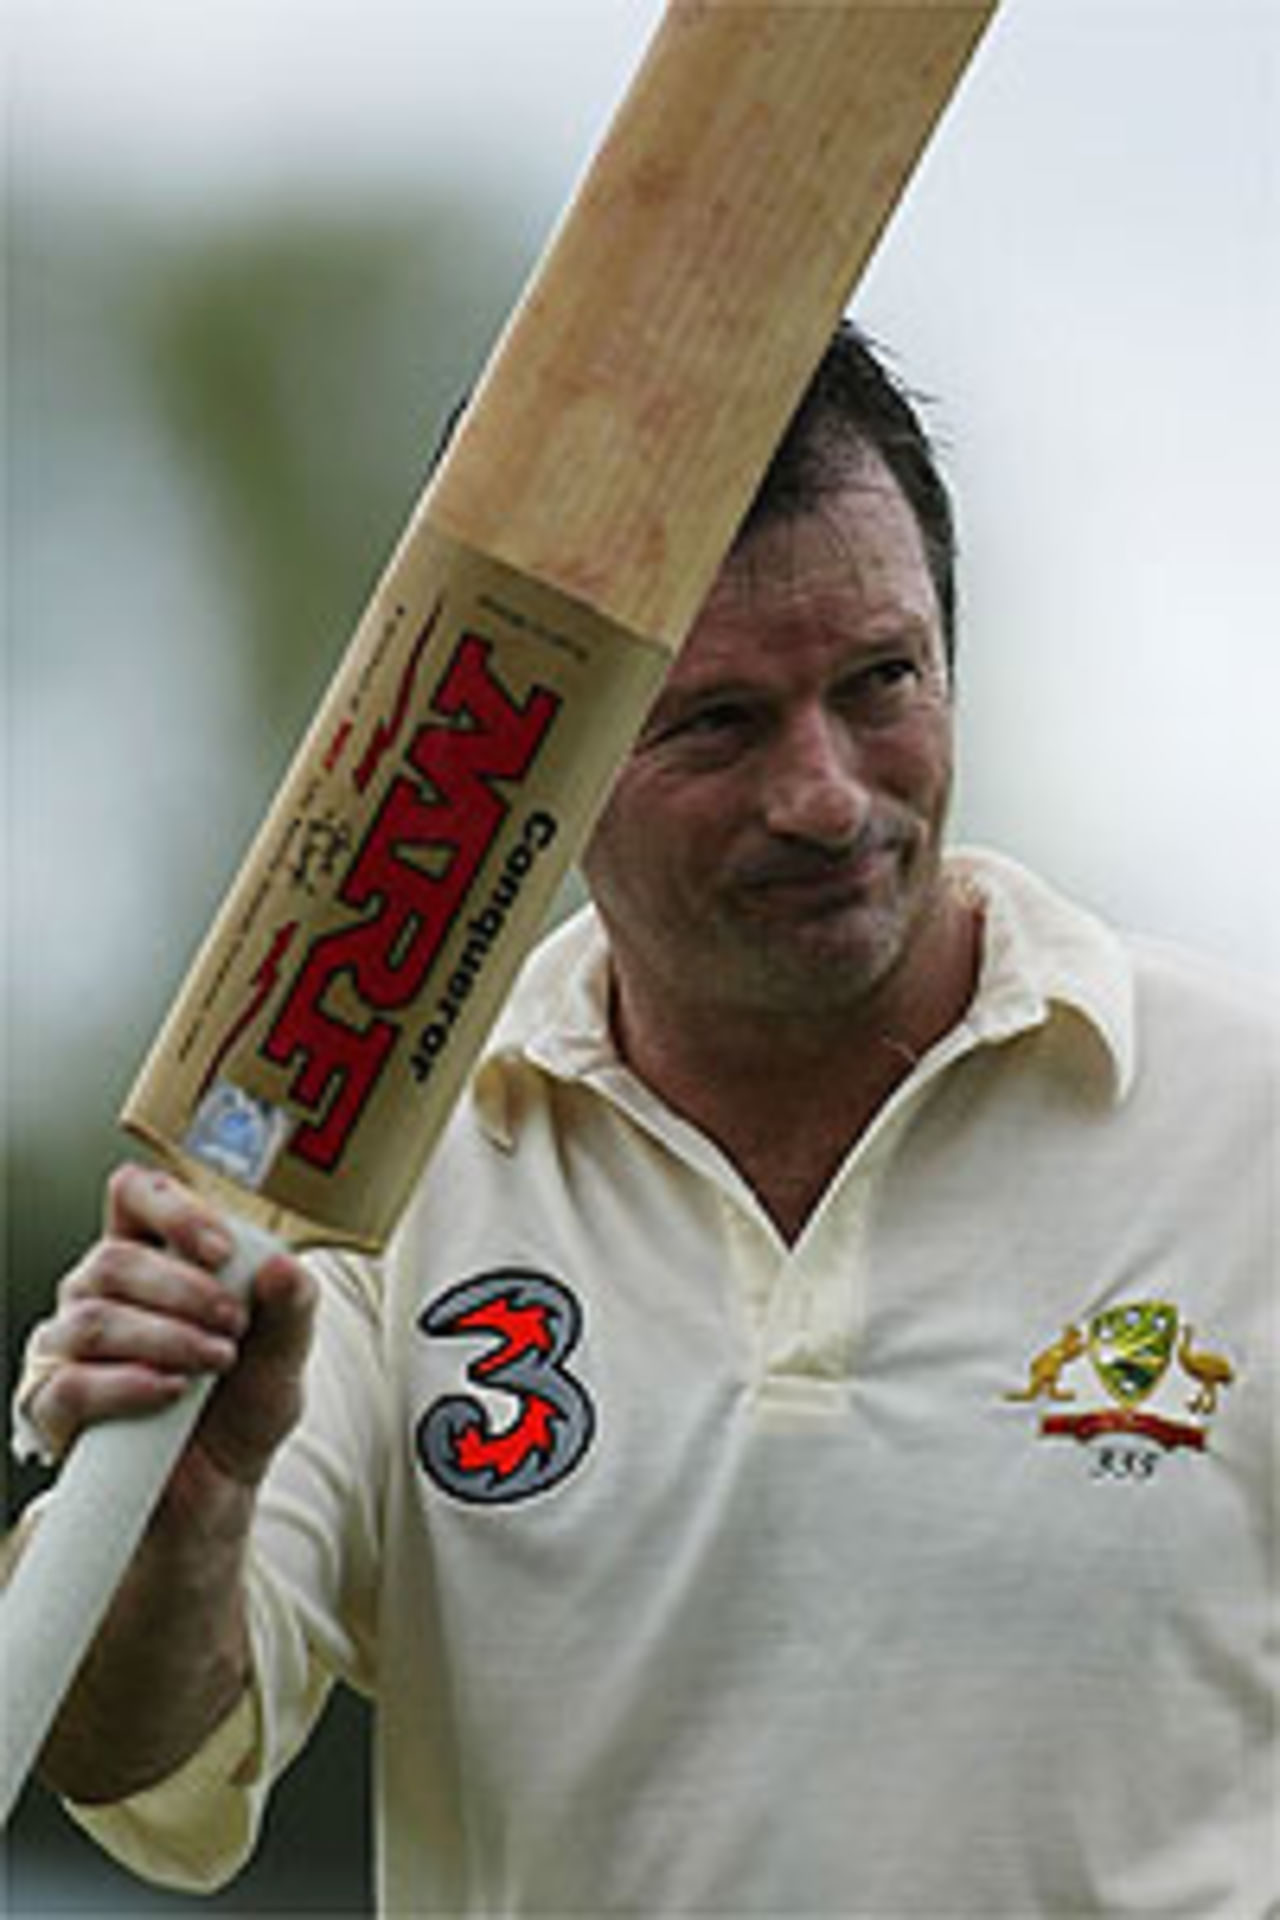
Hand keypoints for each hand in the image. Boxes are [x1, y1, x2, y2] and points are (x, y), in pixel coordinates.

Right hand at [17, 1164, 315, 1507]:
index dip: (171, 1209)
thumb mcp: (284, 1359)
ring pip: (93, 1319)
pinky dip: (126, 1386)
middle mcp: (99, 1295)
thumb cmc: (238, 1412)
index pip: (134, 1196)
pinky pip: (71, 1384)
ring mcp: (68, 1350)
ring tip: (214, 1362)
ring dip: (164, 1337)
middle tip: (234, 1325)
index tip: (221, 1249)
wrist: (214, 1497)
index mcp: (150, 1260)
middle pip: (113, 1259)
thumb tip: (284, 1266)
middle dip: (183, 1289)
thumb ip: (292, 1310)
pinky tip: (168, 1393)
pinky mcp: (52, 1407)